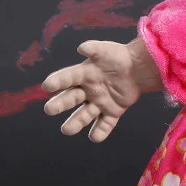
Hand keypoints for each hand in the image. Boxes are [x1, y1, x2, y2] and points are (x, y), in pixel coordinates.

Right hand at [42, 38, 161, 141]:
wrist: (139, 68)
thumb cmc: (119, 56)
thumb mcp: (107, 50)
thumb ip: (94, 48)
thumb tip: (82, 48)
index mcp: (84, 74)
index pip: (68, 78)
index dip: (57, 81)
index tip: (47, 86)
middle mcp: (88, 90)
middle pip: (71, 99)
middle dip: (60, 104)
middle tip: (50, 110)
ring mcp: (100, 102)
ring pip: (85, 115)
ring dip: (76, 122)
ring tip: (67, 130)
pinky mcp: (112, 111)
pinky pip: (105, 124)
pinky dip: (100, 132)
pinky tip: (95, 137)